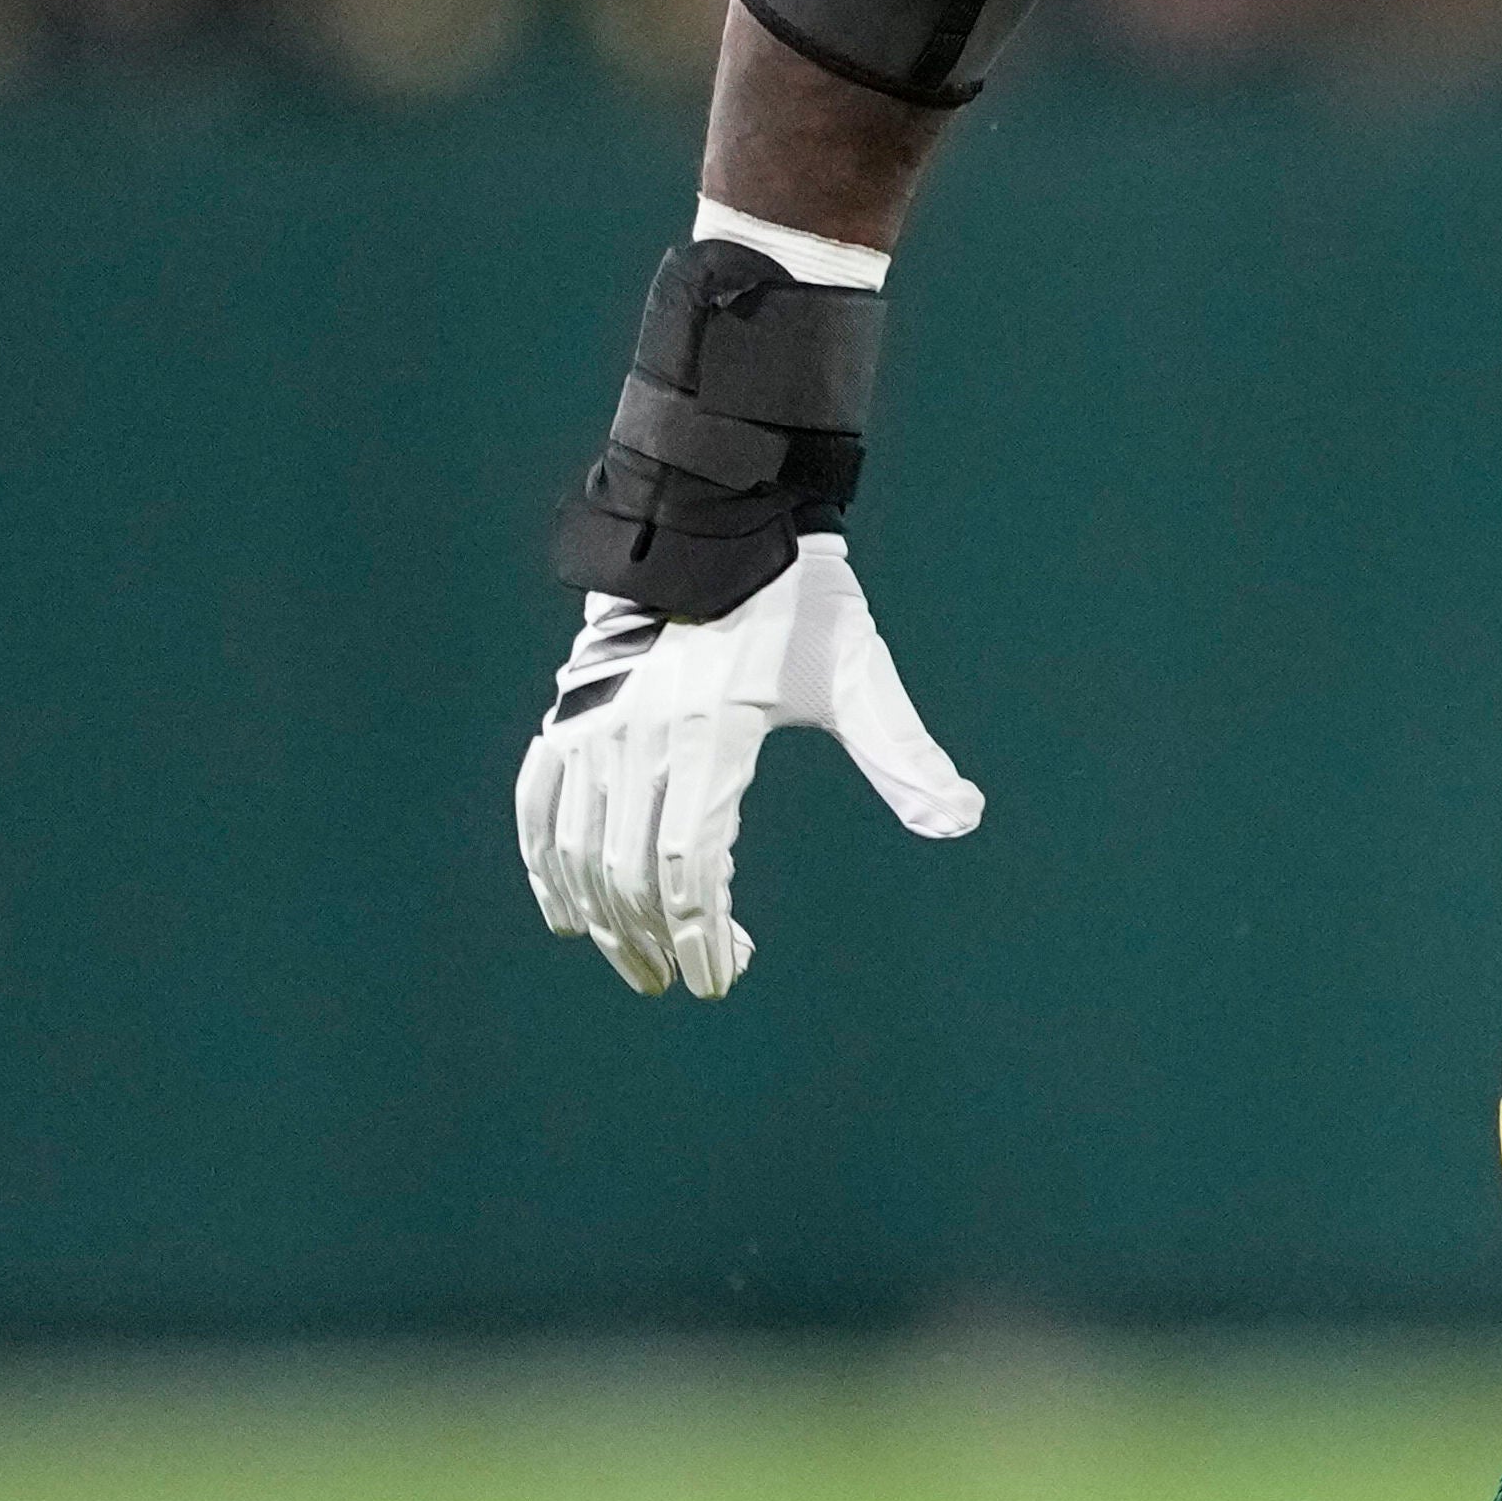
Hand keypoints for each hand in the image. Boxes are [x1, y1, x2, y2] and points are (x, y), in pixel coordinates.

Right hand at [514, 532, 987, 997]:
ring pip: (579, 851)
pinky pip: (536, 803)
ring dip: (603, 920)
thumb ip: (904, 752)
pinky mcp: (567, 715)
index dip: (703, 934)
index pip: (691, 867)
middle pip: (629, 873)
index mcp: (711, 734)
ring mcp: (593, 725)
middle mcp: (639, 735)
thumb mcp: (861, 675)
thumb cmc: (799, 604)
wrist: (716, 521)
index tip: (724, 975)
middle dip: (654, 941)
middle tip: (685, 979)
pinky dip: (545, 866)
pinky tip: (567, 916)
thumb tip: (965, 818)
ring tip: (640, 962)